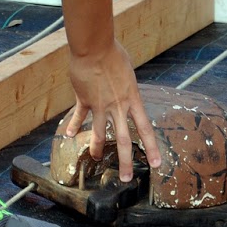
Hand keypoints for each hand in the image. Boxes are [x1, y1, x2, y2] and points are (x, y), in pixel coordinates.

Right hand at [62, 41, 165, 182]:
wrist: (94, 48)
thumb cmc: (114, 53)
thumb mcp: (128, 71)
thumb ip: (127, 85)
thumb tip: (125, 89)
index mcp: (132, 99)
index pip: (145, 129)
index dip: (152, 148)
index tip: (156, 164)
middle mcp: (117, 107)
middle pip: (123, 140)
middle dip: (125, 162)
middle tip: (127, 178)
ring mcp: (100, 105)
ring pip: (98, 134)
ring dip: (96, 149)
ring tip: (96, 159)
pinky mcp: (84, 100)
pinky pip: (79, 116)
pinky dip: (73, 125)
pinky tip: (69, 135)